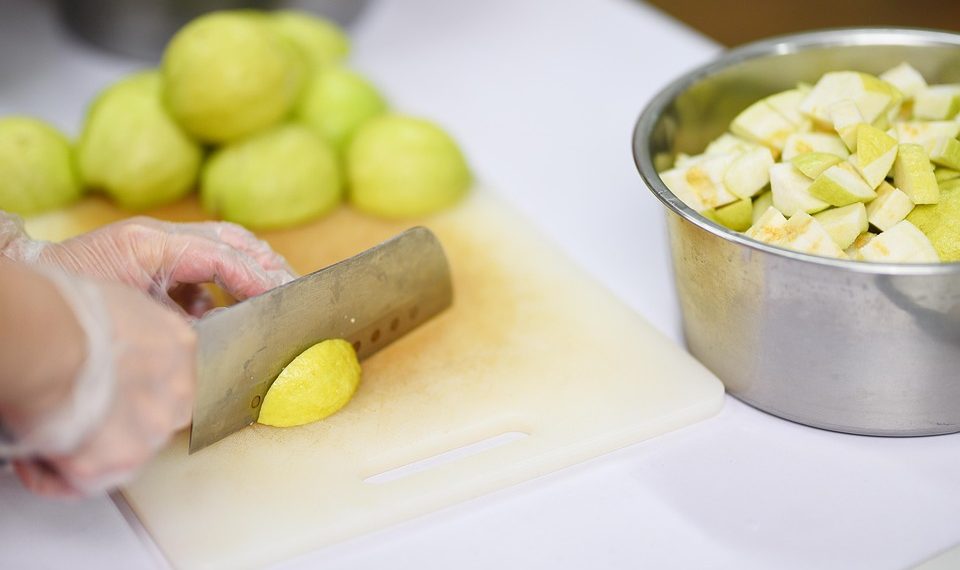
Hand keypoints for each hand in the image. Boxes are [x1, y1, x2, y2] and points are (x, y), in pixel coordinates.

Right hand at [10, 274, 195, 496]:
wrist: (51, 342)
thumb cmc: (70, 314)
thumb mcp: (121, 306)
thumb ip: (131, 333)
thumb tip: (109, 345)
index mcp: (179, 348)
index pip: (163, 380)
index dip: (127, 389)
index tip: (101, 390)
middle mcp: (177, 394)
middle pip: (147, 419)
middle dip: (111, 423)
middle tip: (69, 415)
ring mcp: (153, 431)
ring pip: (119, 454)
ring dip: (83, 451)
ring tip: (45, 435)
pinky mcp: (121, 462)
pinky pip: (85, 483)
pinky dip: (56, 475)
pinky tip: (35, 458)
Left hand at [36, 216, 296, 316]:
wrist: (36, 304)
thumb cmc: (76, 304)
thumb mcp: (134, 317)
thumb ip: (184, 322)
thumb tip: (228, 338)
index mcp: (154, 244)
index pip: (223, 253)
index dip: (258, 277)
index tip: (284, 298)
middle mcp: (161, 238)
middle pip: (233, 240)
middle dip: (268, 264)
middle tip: (295, 290)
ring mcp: (158, 246)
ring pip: (224, 246)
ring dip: (253, 269)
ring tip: (277, 293)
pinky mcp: (154, 261)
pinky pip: (203, 267)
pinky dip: (224, 285)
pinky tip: (227, 313)